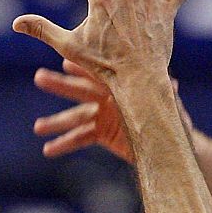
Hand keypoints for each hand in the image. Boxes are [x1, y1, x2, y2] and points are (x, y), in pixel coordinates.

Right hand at [33, 60, 195, 164]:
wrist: (167, 145)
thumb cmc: (172, 120)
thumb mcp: (172, 110)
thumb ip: (168, 98)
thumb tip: (174, 84)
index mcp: (123, 86)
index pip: (101, 73)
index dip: (85, 68)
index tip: (66, 62)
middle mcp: (110, 97)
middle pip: (81, 90)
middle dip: (60, 86)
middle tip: (39, 78)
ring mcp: (104, 115)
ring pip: (75, 117)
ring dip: (56, 122)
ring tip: (37, 128)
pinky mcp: (102, 133)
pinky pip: (80, 138)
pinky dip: (64, 144)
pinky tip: (47, 150)